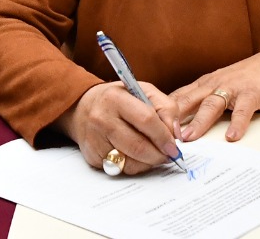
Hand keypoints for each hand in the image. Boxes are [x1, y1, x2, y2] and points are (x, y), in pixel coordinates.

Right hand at [57, 81, 180, 175]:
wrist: (83, 107)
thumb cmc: (119, 99)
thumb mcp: (143, 91)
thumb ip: (166, 107)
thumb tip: (176, 135)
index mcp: (116, 98)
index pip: (147, 120)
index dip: (164, 136)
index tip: (175, 146)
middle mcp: (102, 119)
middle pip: (139, 146)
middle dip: (159, 155)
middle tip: (169, 156)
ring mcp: (95, 139)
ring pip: (131, 162)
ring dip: (149, 163)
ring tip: (155, 155)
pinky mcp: (92, 156)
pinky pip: (121, 169)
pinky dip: (135, 166)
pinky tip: (137, 156)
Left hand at [169, 51, 259, 142]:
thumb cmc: (243, 80)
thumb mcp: (216, 87)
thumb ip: (199, 102)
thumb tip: (177, 123)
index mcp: (202, 85)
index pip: (177, 98)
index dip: (162, 112)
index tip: (149, 126)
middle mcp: (213, 85)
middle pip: (188, 100)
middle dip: (173, 117)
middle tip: (161, 134)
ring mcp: (232, 89)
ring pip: (211, 105)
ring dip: (199, 121)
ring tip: (189, 138)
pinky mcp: (251, 94)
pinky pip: (242, 110)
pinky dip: (236, 123)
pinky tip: (231, 136)